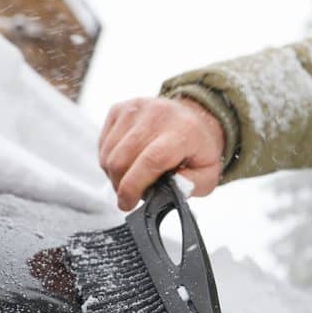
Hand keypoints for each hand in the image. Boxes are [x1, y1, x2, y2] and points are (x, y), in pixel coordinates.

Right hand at [98, 97, 224, 210]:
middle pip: (122, 159)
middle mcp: (157, 115)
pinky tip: (127, 162)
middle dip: (121, 186)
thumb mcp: (208, 173)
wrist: (195, 117)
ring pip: (109, 153)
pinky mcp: (120, 108)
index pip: (150, 161)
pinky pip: (103, 143)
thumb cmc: (199, 148)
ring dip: (114, 174)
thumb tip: (166, 190)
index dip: (133, 187)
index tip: (127, 204)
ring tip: (131, 178)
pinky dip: (110, 159)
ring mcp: (136, 109)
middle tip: (131, 195)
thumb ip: (189, 185)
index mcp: (183, 132)